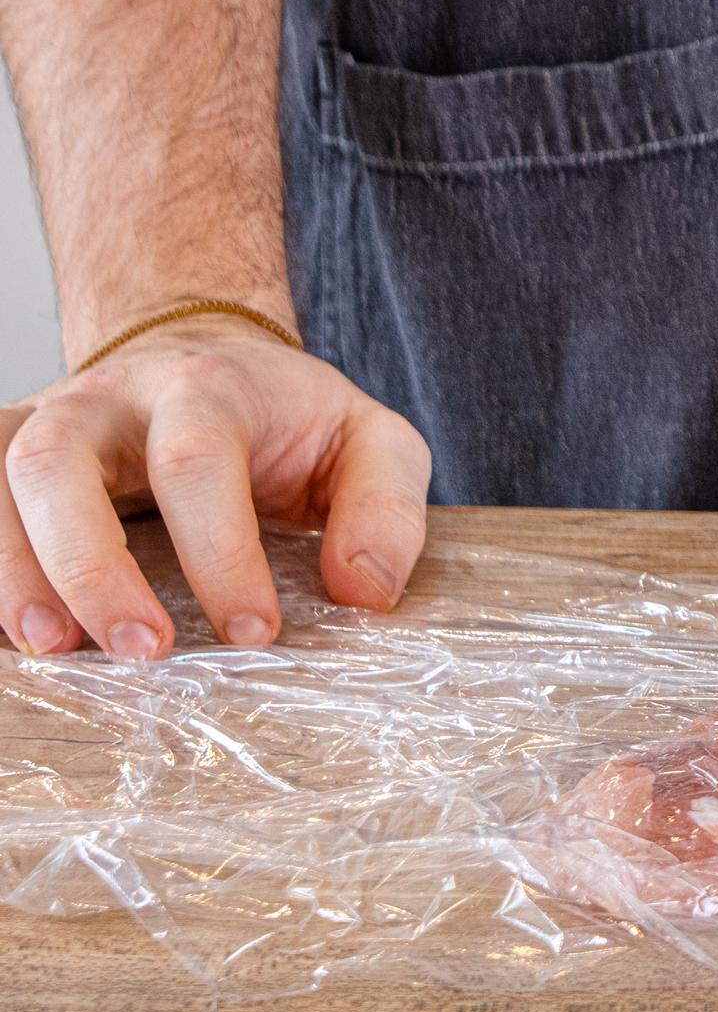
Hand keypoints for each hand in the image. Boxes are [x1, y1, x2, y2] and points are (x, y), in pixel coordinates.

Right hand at [1, 321, 430, 658]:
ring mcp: (49, 424)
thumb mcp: (374, 445)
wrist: (211, 361)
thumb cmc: (296, 420)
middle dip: (92, 564)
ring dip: (16, 573)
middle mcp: (110, 400)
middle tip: (143, 650)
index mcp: (209, 387)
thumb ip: (386, 512)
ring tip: (55, 649)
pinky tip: (20, 632)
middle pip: (59, 463)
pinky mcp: (13, 458)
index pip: (196, 462)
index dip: (219, 552)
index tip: (254, 631)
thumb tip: (363, 593)